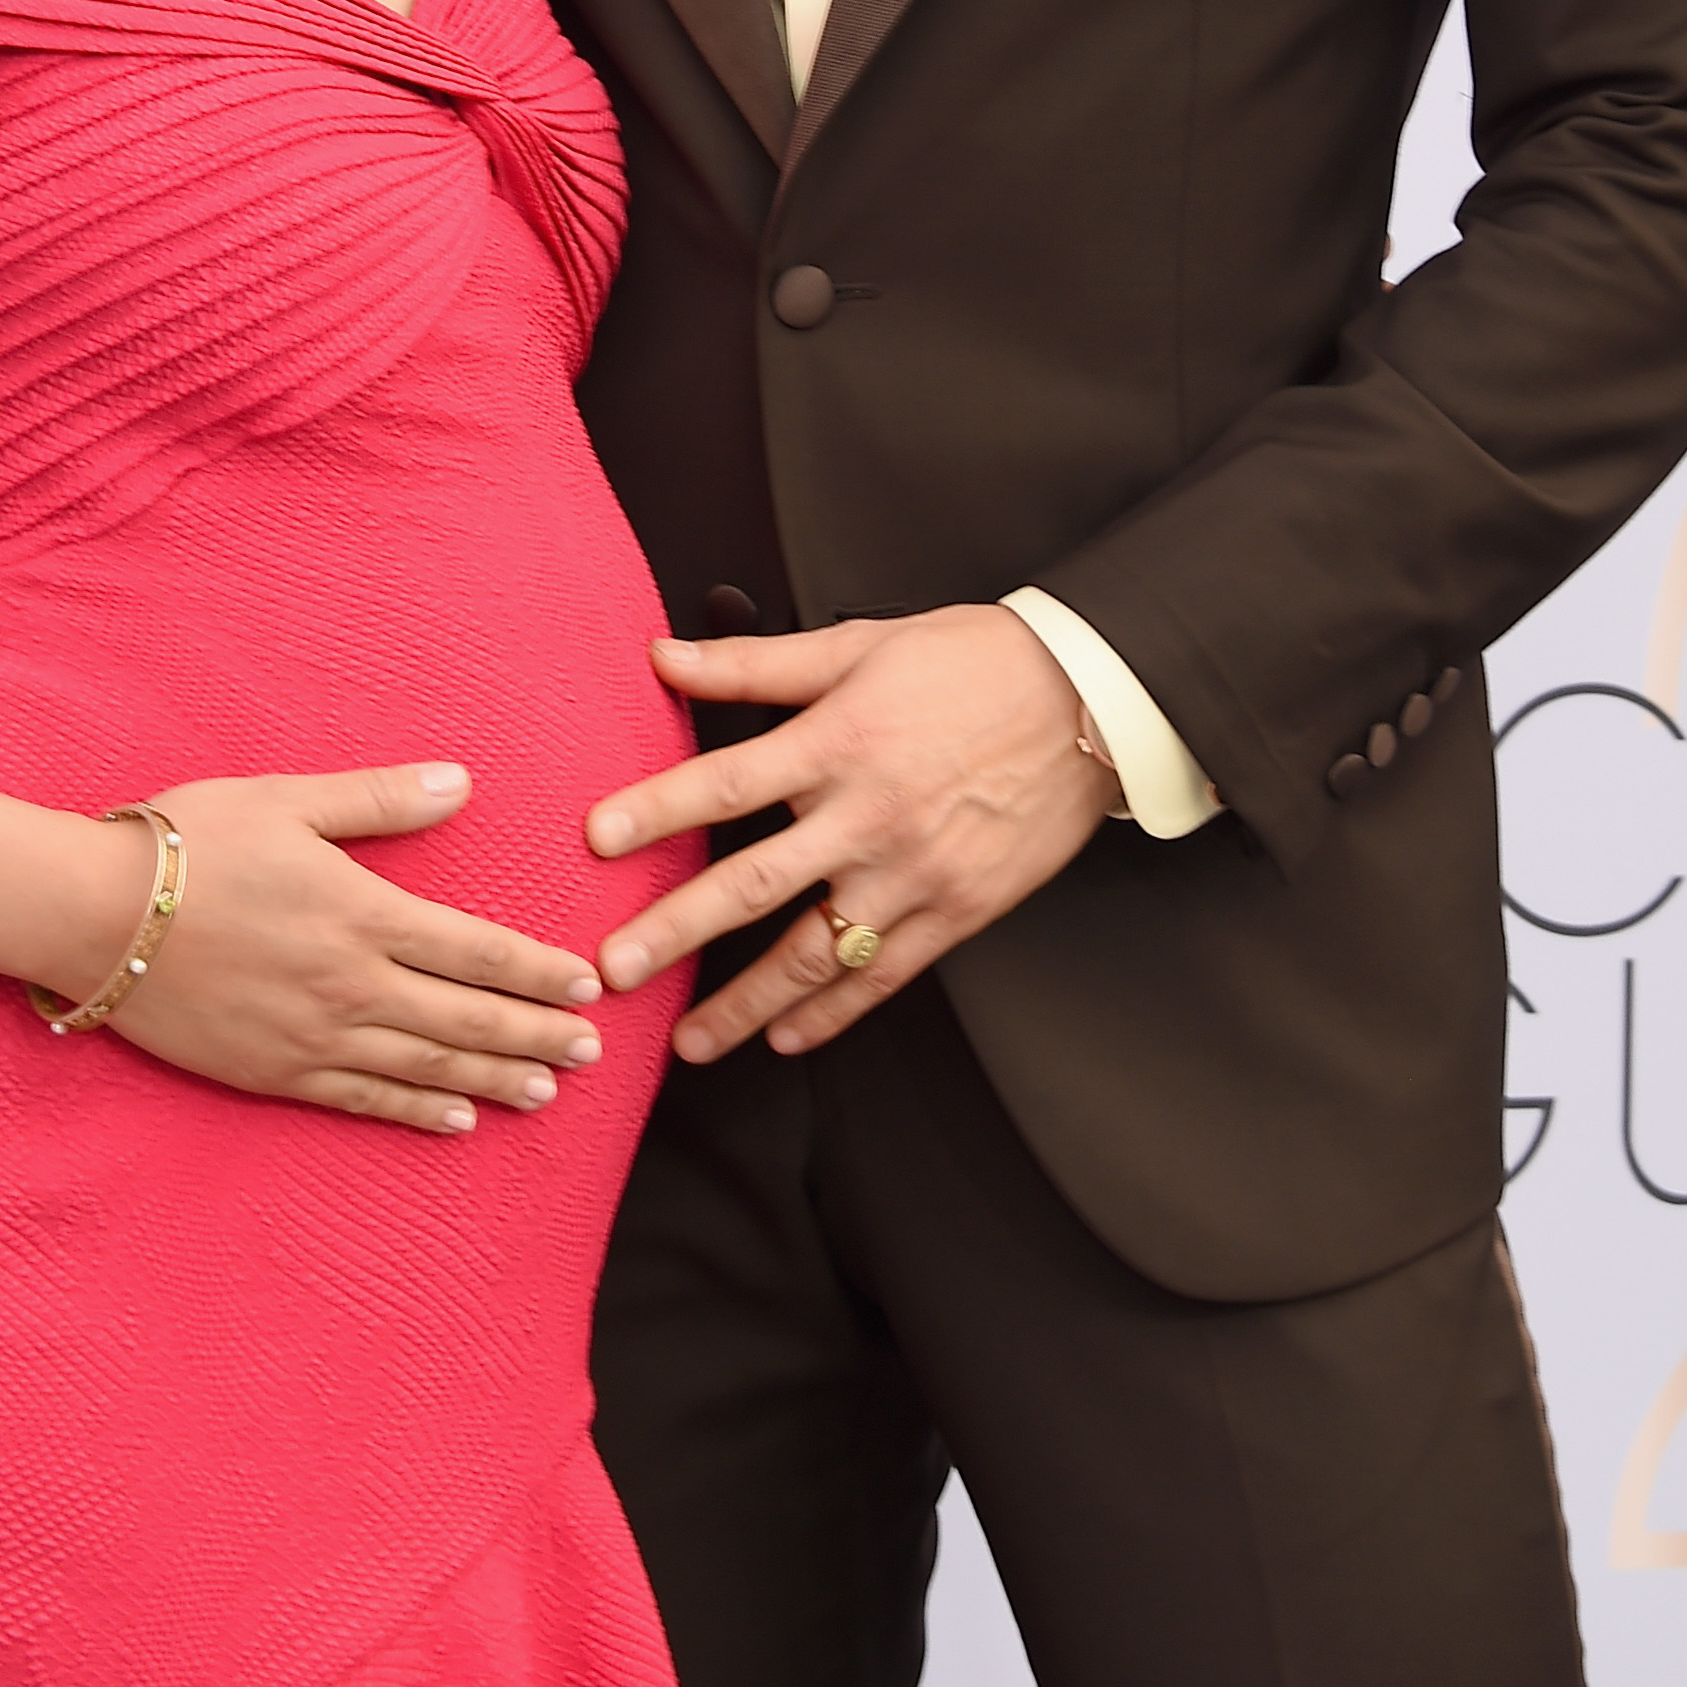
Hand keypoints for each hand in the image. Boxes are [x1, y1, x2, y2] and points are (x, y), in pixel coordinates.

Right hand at [105, 765, 608, 1137]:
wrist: (90, 914)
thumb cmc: (185, 844)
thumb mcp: (286, 801)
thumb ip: (378, 801)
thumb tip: (461, 783)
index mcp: (361, 913)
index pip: (476, 950)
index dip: (538, 973)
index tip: (588, 987)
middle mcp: (349, 985)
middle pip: (467, 1020)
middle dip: (537, 1036)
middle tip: (592, 1052)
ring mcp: (313, 1037)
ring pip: (426, 1067)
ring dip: (495, 1081)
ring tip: (548, 1093)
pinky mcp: (273, 1073)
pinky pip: (363, 1099)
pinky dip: (418, 1112)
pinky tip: (457, 1121)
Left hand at [585, 607, 1117, 1062]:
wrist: (1090, 700)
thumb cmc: (973, 663)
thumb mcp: (859, 646)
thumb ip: (755, 664)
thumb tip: (663, 655)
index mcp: (840, 740)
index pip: (729, 781)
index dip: (659, 809)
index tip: (597, 839)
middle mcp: (871, 814)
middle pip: (756, 882)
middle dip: (677, 932)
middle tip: (613, 971)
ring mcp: (916, 871)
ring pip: (818, 951)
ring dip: (747, 1003)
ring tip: (690, 1041)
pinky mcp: (960, 909)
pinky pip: (887, 974)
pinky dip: (835, 1011)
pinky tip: (788, 1036)